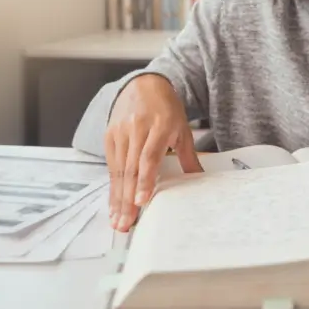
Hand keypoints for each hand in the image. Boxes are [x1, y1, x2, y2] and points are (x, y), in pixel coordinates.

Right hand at [104, 74, 202, 231]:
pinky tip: (113, 205)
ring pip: (118, 170)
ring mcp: (120, 132)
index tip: (141, 201)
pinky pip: (111, 166)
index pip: (149, 157)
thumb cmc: (166, 108)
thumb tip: (199, 179)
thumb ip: (189, 155)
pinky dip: (112, 187)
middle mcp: (136, 130)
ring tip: (118, 221)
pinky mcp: (109, 136)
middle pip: (130, 169)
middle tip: (126, 224)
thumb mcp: (182, 128)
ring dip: (117, 198)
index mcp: (159, 126)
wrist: (144, 84)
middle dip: (127, 199)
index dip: (144, 180)